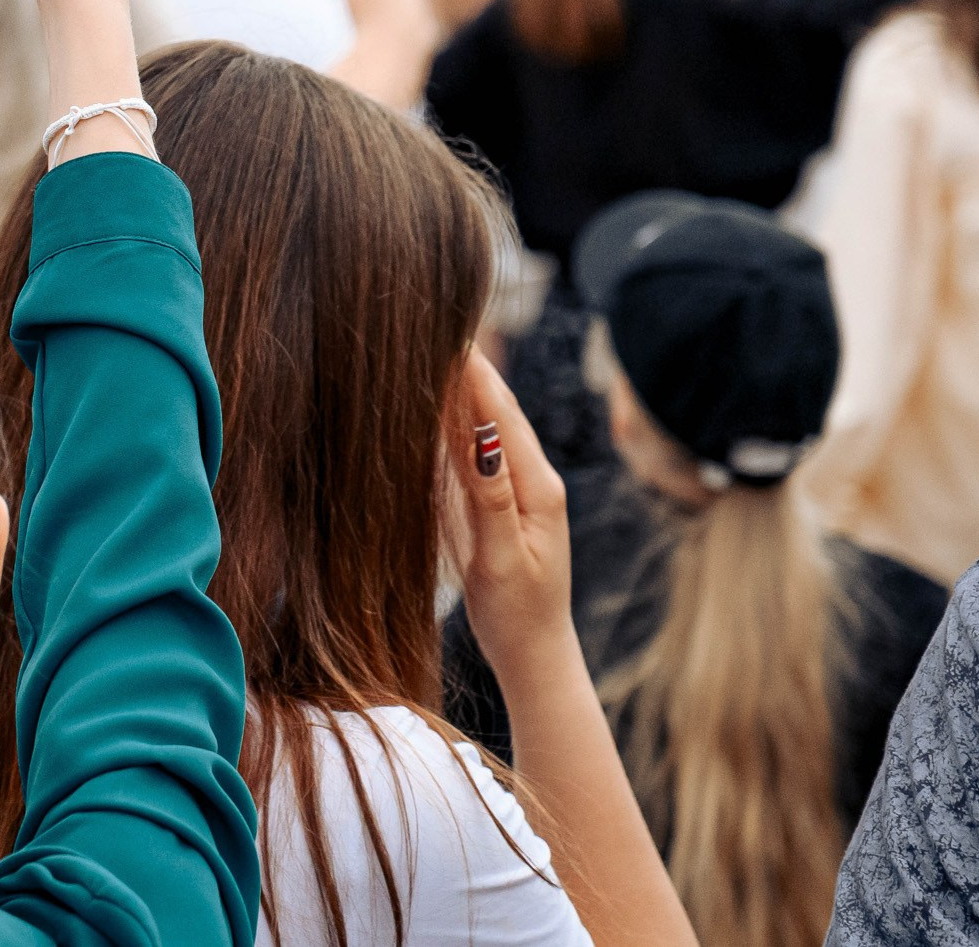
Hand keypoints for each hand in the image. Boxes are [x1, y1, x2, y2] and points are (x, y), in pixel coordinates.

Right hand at [450, 352, 576, 686]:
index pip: (501, 416)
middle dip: (470, 369)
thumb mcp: (502, 559)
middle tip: (440, 323)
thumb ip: (491, 496)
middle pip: (499, 411)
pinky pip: (483, 451)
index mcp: (538, 488)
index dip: (473, 375)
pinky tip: (445, 404)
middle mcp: (536, 480)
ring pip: (491, 427)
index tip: (449, 334)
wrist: (535, 654)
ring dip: (466, 390)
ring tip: (441, 349)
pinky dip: (463, 422)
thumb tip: (481, 437)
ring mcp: (523, 489)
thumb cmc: (517, 615)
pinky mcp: (507, 501)